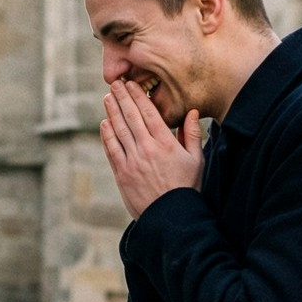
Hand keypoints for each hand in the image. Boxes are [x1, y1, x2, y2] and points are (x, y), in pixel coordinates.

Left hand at [99, 79, 203, 218]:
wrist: (172, 217)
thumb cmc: (187, 188)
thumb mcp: (196, 160)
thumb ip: (192, 134)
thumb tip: (190, 111)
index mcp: (166, 144)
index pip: (149, 113)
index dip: (138, 96)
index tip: (131, 84)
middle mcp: (147, 150)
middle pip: (131, 118)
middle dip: (122, 98)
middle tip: (115, 84)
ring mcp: (132, 162)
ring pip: (119, 131)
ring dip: (112, 112)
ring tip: (107, 98)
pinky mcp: (122, 175)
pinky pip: (112, 150)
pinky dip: (107, 136)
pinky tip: (104, 124)